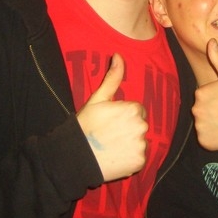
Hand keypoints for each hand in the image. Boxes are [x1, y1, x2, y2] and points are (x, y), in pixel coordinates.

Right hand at [76, 54, 148, 181]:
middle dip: (129, 128)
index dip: (123, 115)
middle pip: (140, 125)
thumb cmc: (85, 126)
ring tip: (112, 146)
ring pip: (140, 141)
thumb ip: (112, 78)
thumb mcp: (97, 99)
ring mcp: (141, 145)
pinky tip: (116, 157)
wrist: (76, 158)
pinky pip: (139, 156)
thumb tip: (119, 55)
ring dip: (130, 143)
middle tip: (110, 135)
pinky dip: (130, 158)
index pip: (137, 110)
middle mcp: (141, 126)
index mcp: (133, 109)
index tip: (110, 122)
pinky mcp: (140, 161)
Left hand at [192, 39, 217, 150]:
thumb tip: (210, 41)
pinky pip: (207, 137)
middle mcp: (196, 110)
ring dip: (213, 122)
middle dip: (213, 108)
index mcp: (201, 92)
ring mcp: (200, 127)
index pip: (204, 93)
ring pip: (204, 123)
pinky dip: (214, 136)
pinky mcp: (205, 142)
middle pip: (202, 108)